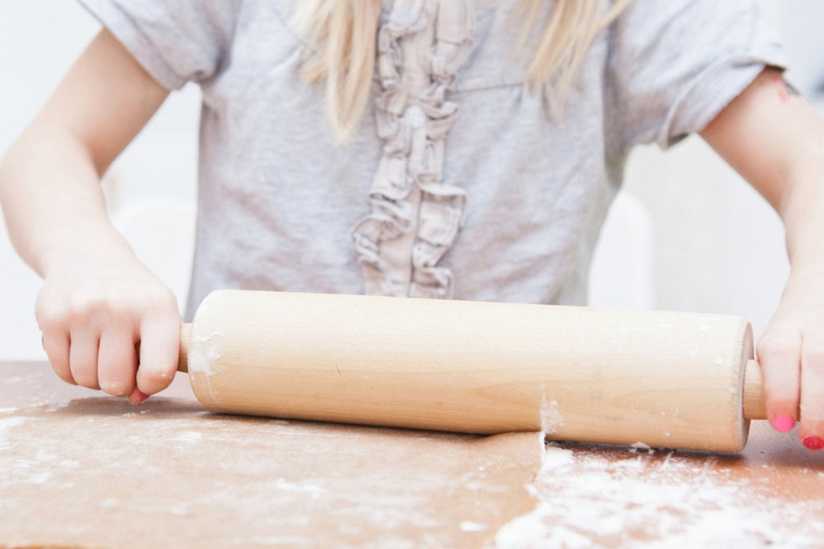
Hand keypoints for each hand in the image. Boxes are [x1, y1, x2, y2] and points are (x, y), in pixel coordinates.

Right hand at [35, 245, 180, 404]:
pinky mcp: (52, 318)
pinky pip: (62, 372)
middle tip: (122, 365)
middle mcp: (119, 308)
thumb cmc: (134, 297)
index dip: (153, 385)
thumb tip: (137, 399)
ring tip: (103, 353)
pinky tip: (83, 349)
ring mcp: (83, 312)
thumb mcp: (161, 315)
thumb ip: (159, 359)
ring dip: (95, 377)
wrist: (89, 257)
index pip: (159, 369)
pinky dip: (74, 371)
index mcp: (157, 308)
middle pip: (116, 381)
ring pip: (86, 379)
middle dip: (120, 383)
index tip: (148, 377)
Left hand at [757, 267, 823, 449]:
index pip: (778, 353)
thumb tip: (782, 423)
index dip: (779, 389)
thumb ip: (777, 374)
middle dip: (815, 406)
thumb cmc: (795, 329)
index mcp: (784, 327)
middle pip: (818, 361)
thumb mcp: (778, 343)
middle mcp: (817, 324)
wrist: (821, 283)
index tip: (781, 424)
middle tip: (811, 439)